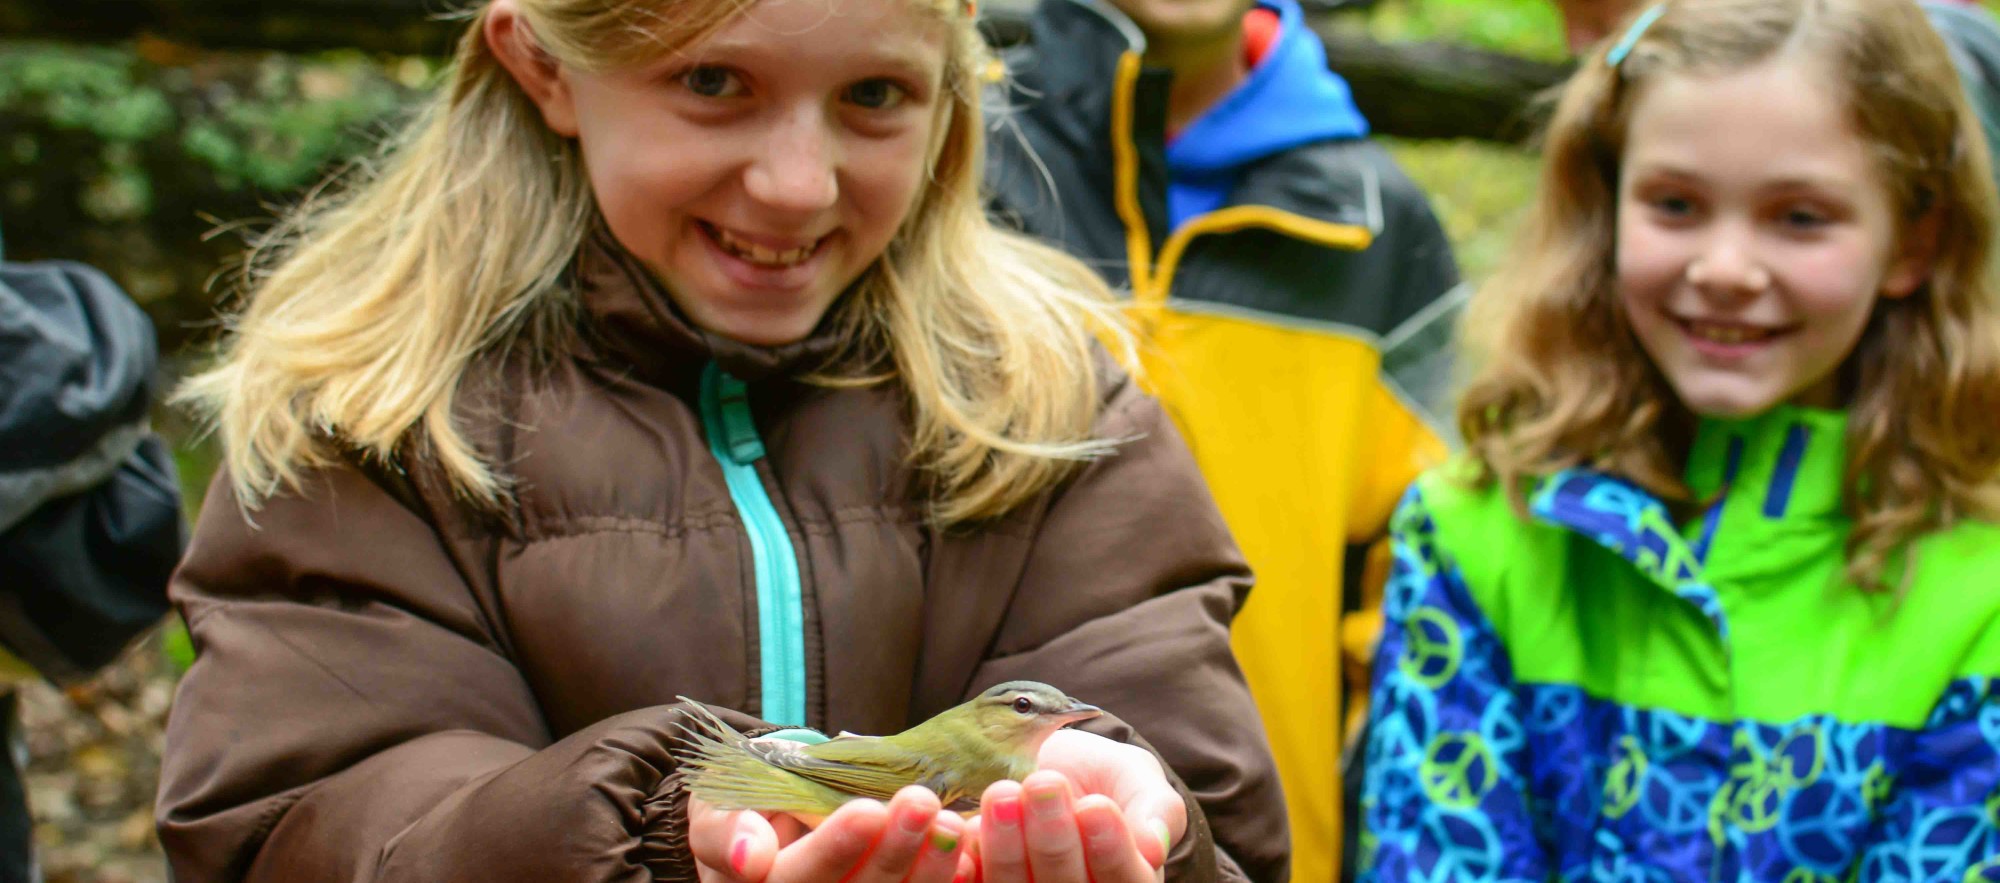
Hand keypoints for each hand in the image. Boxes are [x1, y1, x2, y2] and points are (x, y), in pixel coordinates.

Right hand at [690, 785, 971, 882]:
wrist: (766, 818)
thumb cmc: (737, 812)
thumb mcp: (713, 811)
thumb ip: (725, 831)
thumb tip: (748, 855)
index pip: (801, 878)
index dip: (836, 848)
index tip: (866, 809)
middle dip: (893, 848)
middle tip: (921, 801)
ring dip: (929, 864)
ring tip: (949, 818)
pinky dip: (948, 876)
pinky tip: (969, 846)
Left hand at [966, 730, 1187, 882]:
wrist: (1051, 765)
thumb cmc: (1104, 777)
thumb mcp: (1138, 780)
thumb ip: (1156, 809)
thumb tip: (1153, 846)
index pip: (1125, 882)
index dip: (1110, 850)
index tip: (1096, 807)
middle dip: (1053, 839)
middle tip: (1043, 784)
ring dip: (1006, 845)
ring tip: (1003, 792)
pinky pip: (971, 882)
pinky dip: (965, 860)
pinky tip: (962, 827)